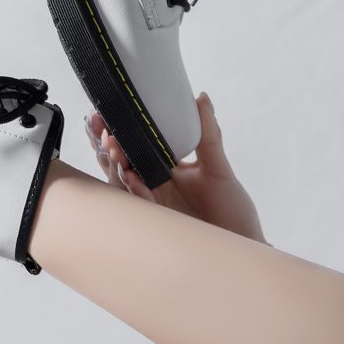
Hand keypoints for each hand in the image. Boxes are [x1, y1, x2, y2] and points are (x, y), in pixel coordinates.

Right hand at [86, 93, 266, 243]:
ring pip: (122, 181)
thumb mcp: (218, 167)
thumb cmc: (232, 209)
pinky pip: (139, 204)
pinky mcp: (159, 222)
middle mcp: (152, 183)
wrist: (244, 246)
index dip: (115, 128)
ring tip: (111, 146)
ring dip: (114, 163)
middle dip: (104, 143)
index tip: (103, 111)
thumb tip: (201, 97)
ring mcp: (153, 203)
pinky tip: (130, 176)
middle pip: (119, 160)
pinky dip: (133, 189)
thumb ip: (208, 134)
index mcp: (163, 166)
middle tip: (99, 127)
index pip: (133, 143)